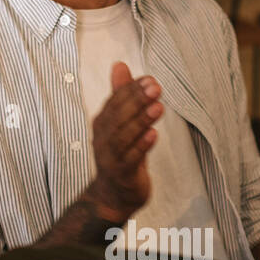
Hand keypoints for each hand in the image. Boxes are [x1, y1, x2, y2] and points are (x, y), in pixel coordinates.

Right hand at [90, 62, 161, 221]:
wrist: (113, 194)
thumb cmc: (120, 153)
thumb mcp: (121, 122)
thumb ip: (121, 94)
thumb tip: (119, 65)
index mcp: (102, 123)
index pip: (114, 102)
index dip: (130, 90)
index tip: (149, 79)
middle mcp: (102, 138)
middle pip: (118, 116)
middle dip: (136, 101)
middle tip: (155, 88)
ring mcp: (109, 157)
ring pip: (123, 136)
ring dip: (140, 121)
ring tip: (158, 107)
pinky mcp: (120, 173)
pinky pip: (130, 158)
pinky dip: (141, 146)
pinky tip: (153, 135)